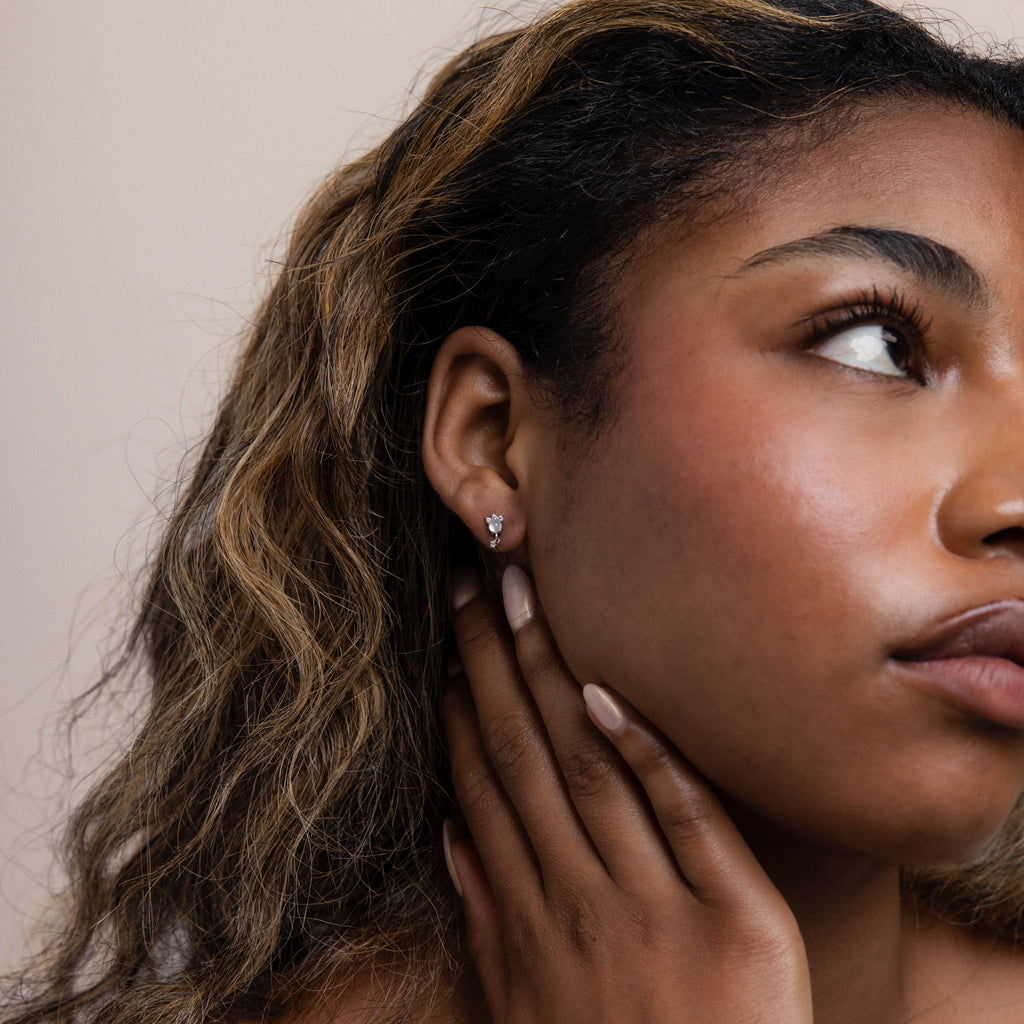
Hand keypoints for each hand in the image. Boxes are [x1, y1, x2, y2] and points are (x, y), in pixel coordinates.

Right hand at [443, 565, 812, 1023]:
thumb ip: (487, 921)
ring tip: (527, 601)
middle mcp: (578, 900)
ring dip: (553, 679)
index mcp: (531, 917)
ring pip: (588, 771)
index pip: (483, 785)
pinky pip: (685, 820)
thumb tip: (453, 839)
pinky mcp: (734, 921)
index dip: (460, 704)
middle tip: (474, 583)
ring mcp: (654, 907)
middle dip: (491, 663)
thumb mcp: (525, 1007)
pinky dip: (649, 755)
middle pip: (524, 756)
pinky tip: (614, 693)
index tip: (445, 638)